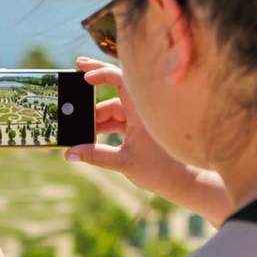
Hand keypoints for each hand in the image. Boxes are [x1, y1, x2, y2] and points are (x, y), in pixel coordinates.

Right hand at [65, 58, 192, 191]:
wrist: (186, 182)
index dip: (101, 73)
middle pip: (114, 92)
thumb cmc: (162, 169)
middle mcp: (142, 110)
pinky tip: (91, 136)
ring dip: (97, 117)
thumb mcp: (124, 162)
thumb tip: (69, 154)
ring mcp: (141, 120)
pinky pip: (119, 121)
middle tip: (74, 78)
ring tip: (79, 127)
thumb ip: (95, 156)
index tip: (83, 75)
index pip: (120, 79)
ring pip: (114, 110)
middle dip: (93, 92)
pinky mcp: (141, 130)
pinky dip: (106, 126)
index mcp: (142, 110)